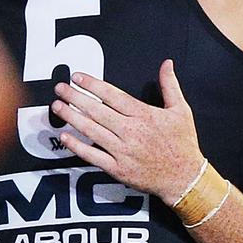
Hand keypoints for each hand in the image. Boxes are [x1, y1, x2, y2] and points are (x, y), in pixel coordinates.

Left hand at [51, 59, 203, 204]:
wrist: (185, 178)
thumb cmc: (183, 144)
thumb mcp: (181, 110)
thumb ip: (170, 85)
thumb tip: (167, 64)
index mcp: (144, 115)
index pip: (112, 95)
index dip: (92, 85)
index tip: (77, 77)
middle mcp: (131, 132)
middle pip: (97, 111)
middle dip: (75, 97)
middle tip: (60, 88)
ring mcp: (123, 151)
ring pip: (92, 131)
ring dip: (72, 117)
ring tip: (57, 106)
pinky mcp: (118, 169)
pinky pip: (93, 156)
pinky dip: (77, 147)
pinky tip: (65, 136)